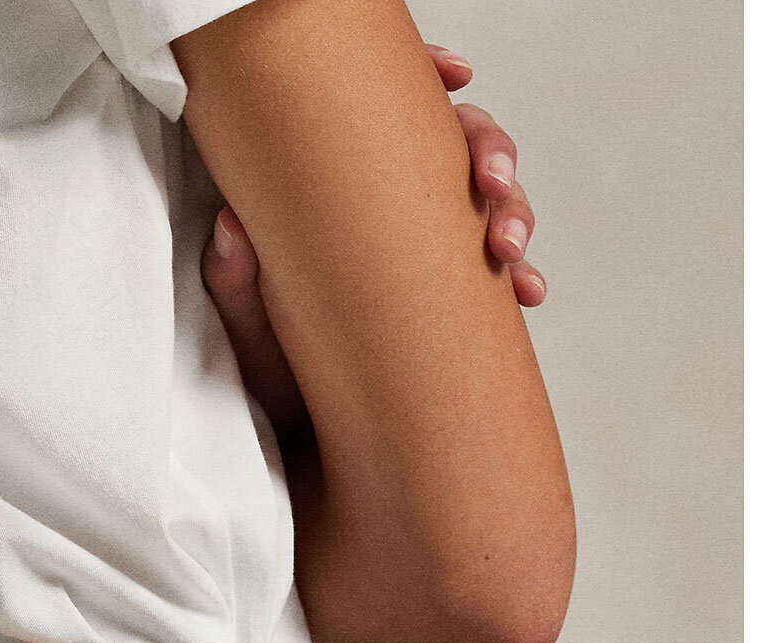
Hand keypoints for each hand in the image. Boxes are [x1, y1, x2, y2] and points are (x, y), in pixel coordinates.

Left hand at [202, 44, 543, 437]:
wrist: (310, 452)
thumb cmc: (278, 385)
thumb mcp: (251, 336)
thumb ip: (237, 285)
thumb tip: (231, 225)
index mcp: (342, 190)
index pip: (388, 111)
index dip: (427, 78)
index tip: (456, 73)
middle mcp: (390, 208)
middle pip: (453, 142)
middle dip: (487, 148)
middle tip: (491, 180)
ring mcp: (429, 248)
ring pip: (489, 198)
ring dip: (514, 207)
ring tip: (509, 249)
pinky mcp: (457, 293)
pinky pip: (501, 269)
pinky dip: (520, 275)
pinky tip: (527, 294)